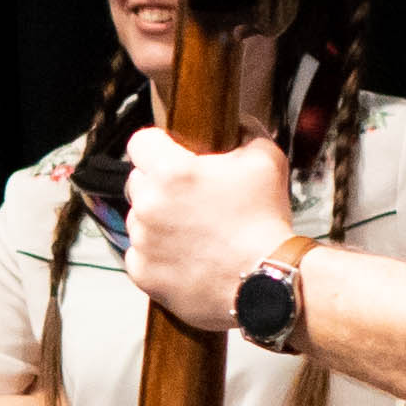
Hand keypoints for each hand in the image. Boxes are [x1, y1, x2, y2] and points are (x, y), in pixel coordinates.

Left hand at [117, 127, 295, 335]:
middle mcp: (149, 205)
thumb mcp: (266, 161)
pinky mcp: (142, 273)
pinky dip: (158, 255)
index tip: (170, 153)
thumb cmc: (265, 222)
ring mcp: (142, 241)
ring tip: (193, 231)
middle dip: (159, 185)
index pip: (141, 141)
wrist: (266, 282)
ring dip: (158, 221)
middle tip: (190, 198)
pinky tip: (186, 256)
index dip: (158, 144)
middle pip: (138, 181)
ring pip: (139, 219)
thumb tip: (236, 124)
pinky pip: (140, 255)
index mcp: (171, 172)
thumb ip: (246, 132)